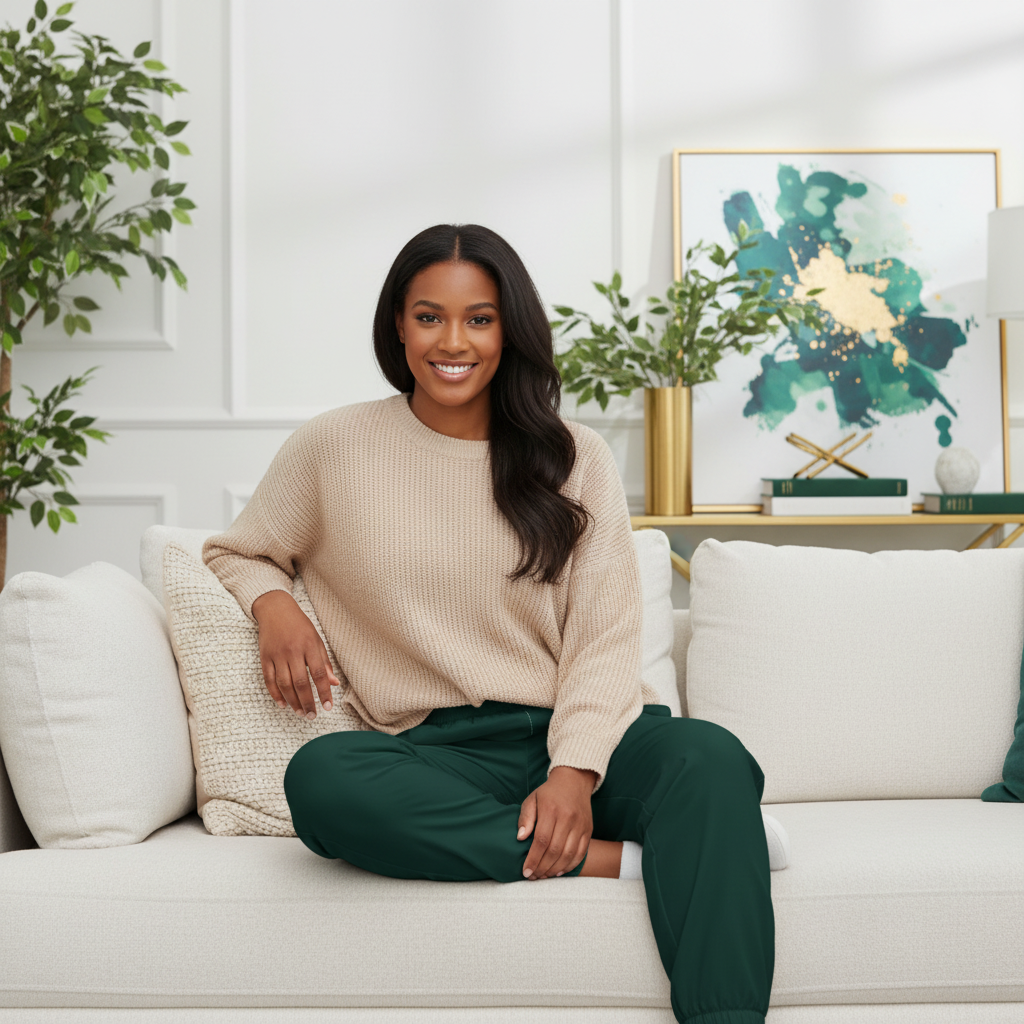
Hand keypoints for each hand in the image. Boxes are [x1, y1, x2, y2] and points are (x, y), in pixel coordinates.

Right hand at [251, 590, 340, 719]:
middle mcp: (292, 651)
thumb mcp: (316, 640)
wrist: (275, 610)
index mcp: (309, 645)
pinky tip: (283, 704)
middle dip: (308, 702)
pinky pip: (269, 680)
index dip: (324, 691)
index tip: (328, 706)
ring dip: (293, 701)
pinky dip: (275, 694)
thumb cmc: (300, 626)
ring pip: (284, 684)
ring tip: (300, 713)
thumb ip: (324, 662)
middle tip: (312, 715)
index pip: (318, 673)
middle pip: (300, 682)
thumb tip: (334, 683)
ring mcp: (277, 655)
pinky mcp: (264, 657)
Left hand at [517, 765, 596, 879]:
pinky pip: (581, 853)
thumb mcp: (532, 799)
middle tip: (533, 876)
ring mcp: (580, 825)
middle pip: (555, 850)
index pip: (541, 840)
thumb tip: (520, 838)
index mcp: (551, 809)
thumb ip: (525, 818)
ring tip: (544, 875)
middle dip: (542, 868)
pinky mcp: (588, 830)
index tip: (525, 870)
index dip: (533, 858)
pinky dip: (570, 865)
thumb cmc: (549, 793)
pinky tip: (559, 871)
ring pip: (568, 854)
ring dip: (555, 869)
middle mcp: (568, 818)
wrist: (574, 780)